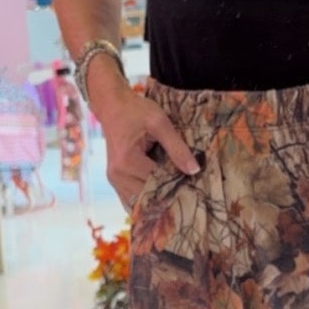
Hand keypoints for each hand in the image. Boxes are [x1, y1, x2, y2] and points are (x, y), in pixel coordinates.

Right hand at [96, 83, 199, 210]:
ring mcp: (114, 180)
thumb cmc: (135, 111)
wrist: (112, 106)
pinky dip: (148, 200)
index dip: (178, 186)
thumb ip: (177, 147)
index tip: (196, 187)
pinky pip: (132, 199)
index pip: (158, 183)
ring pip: (140, 203)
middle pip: (148, 197)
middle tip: (191, 196)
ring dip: (158, 202)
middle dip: (169, 197)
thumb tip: (194, 170)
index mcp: (127, 161)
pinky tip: (163, 197)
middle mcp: (117, 175)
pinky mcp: (116, 180)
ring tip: (179, 198)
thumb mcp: (160, 123)